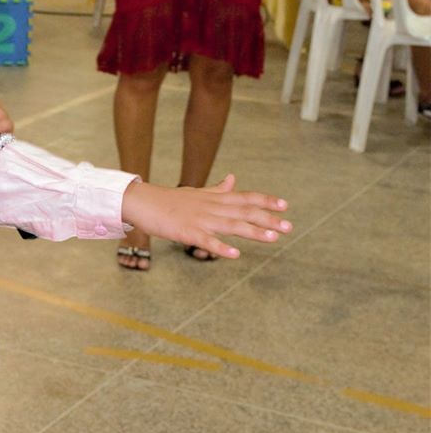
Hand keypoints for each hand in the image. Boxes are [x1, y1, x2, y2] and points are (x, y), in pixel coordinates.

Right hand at [121, 174, 290, 258]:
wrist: (143, 202)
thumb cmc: (170, 200)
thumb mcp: (197, 192)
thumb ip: (218, 189)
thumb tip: (233, 178)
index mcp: (214, 198)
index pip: (244, 197)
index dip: (265, 201)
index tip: (285, 205)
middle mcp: (211, 207)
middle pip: (244, 211)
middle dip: (268, 219)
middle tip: (289, 227)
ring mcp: (199, 219)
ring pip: (230, 225)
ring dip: (253, 231)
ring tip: (272, 238)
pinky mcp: (186, 232)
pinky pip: (206, 241)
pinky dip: (220, 247)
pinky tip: (235, 254)